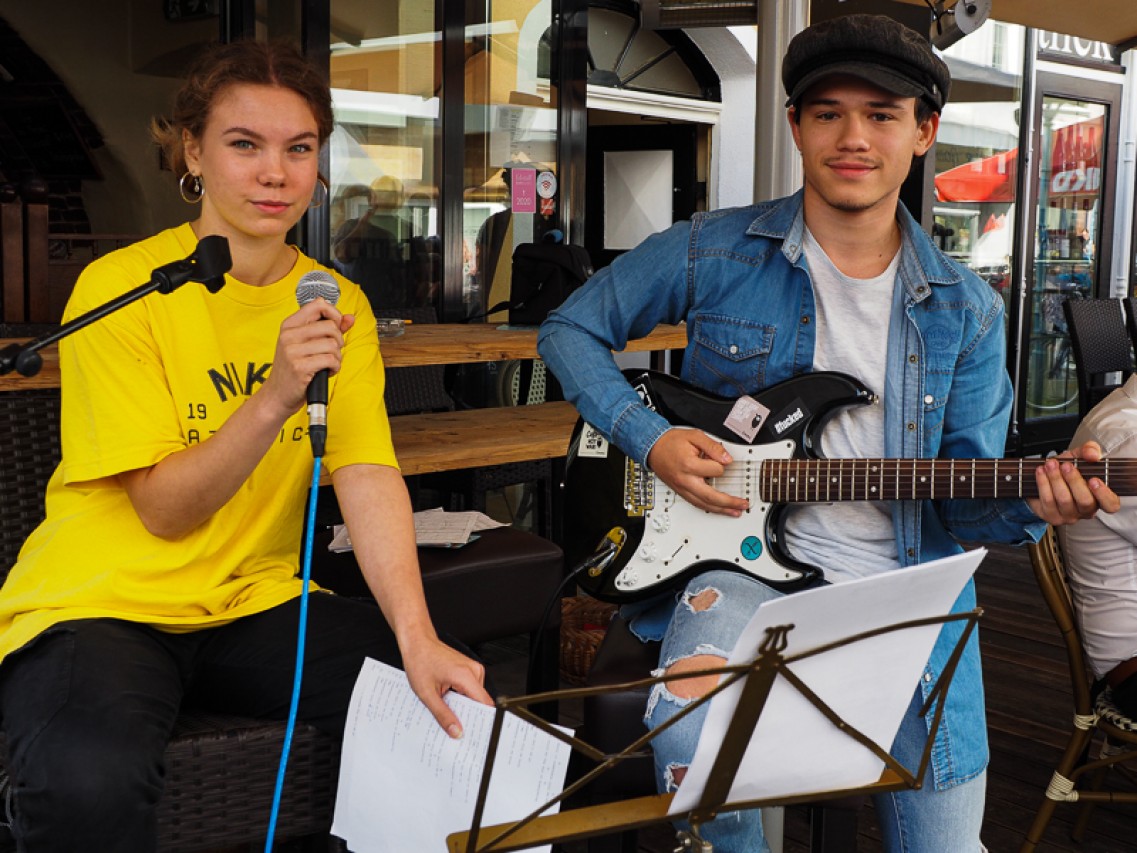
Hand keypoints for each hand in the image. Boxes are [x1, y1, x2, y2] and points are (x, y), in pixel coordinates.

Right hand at [263, 299, 355, 414]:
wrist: (277, 395)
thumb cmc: (293, 369)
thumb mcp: (307, 345)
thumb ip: (330, 330)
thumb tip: (350, 318)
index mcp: (290, 325)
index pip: (318, 304)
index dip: (334, 314)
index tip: (335, 327)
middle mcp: (289, 335)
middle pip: (330, 326)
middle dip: (338, 341)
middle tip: (332, 351)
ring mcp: (292, 351)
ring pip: (333, 344)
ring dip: (337, 357)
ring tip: (328, 363)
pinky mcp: (300, 367)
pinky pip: (331, 360)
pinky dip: (335, 367)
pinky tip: (326, 371)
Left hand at [402, 634, 492, 737]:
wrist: (417, 642)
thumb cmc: (420, 661)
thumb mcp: (427, 693)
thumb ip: (443, 714)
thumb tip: (456, 731)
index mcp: (466, 675)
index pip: (485, 704)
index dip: (482, 721)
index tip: (476, 734)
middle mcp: (474, 670)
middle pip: (480, 702)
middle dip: (469, 716)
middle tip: (456, 729)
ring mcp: (472, 669)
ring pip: (475, 697)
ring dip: (463, 706)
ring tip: (447, 711)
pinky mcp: (469, 669)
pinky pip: (471, 689)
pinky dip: (461, 698)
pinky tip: (448, 701)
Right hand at [647, 428, 748, 516]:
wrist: (652, 447)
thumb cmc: (671, 442)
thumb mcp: (694, 436)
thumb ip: (712, 447)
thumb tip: (726, 458)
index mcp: (689, 465)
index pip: (716, 470)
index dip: (722, 463)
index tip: (723, 459)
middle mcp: (685, 480)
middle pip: (711, 497)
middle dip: (729, 502)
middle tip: (742, 504)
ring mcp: (682, 488)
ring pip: (704, 505)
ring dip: (721, 510)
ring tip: (735, 512)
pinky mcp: (680, 492)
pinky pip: (696, 504)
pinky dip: (709, 509)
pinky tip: (718, 510)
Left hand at [1027, 440, 1120, 524]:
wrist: (1043, 477)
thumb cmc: (1066, 470)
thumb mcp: (1078, 457)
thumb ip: (1088, 451)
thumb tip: (1093, 454)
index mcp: (1100, 498)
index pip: (1111, 504)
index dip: (1104, 494)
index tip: (1093, 480)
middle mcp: (1087, 510)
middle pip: (1085, 501)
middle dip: (1074, 481)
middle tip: (1066, 465)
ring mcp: (1069, 516)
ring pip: (1064, 500)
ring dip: (1056, 479)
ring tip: (1050, 464)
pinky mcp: (1052, 517)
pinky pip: (1048, 501)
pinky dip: (1043, 483)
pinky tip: (1041, 472)